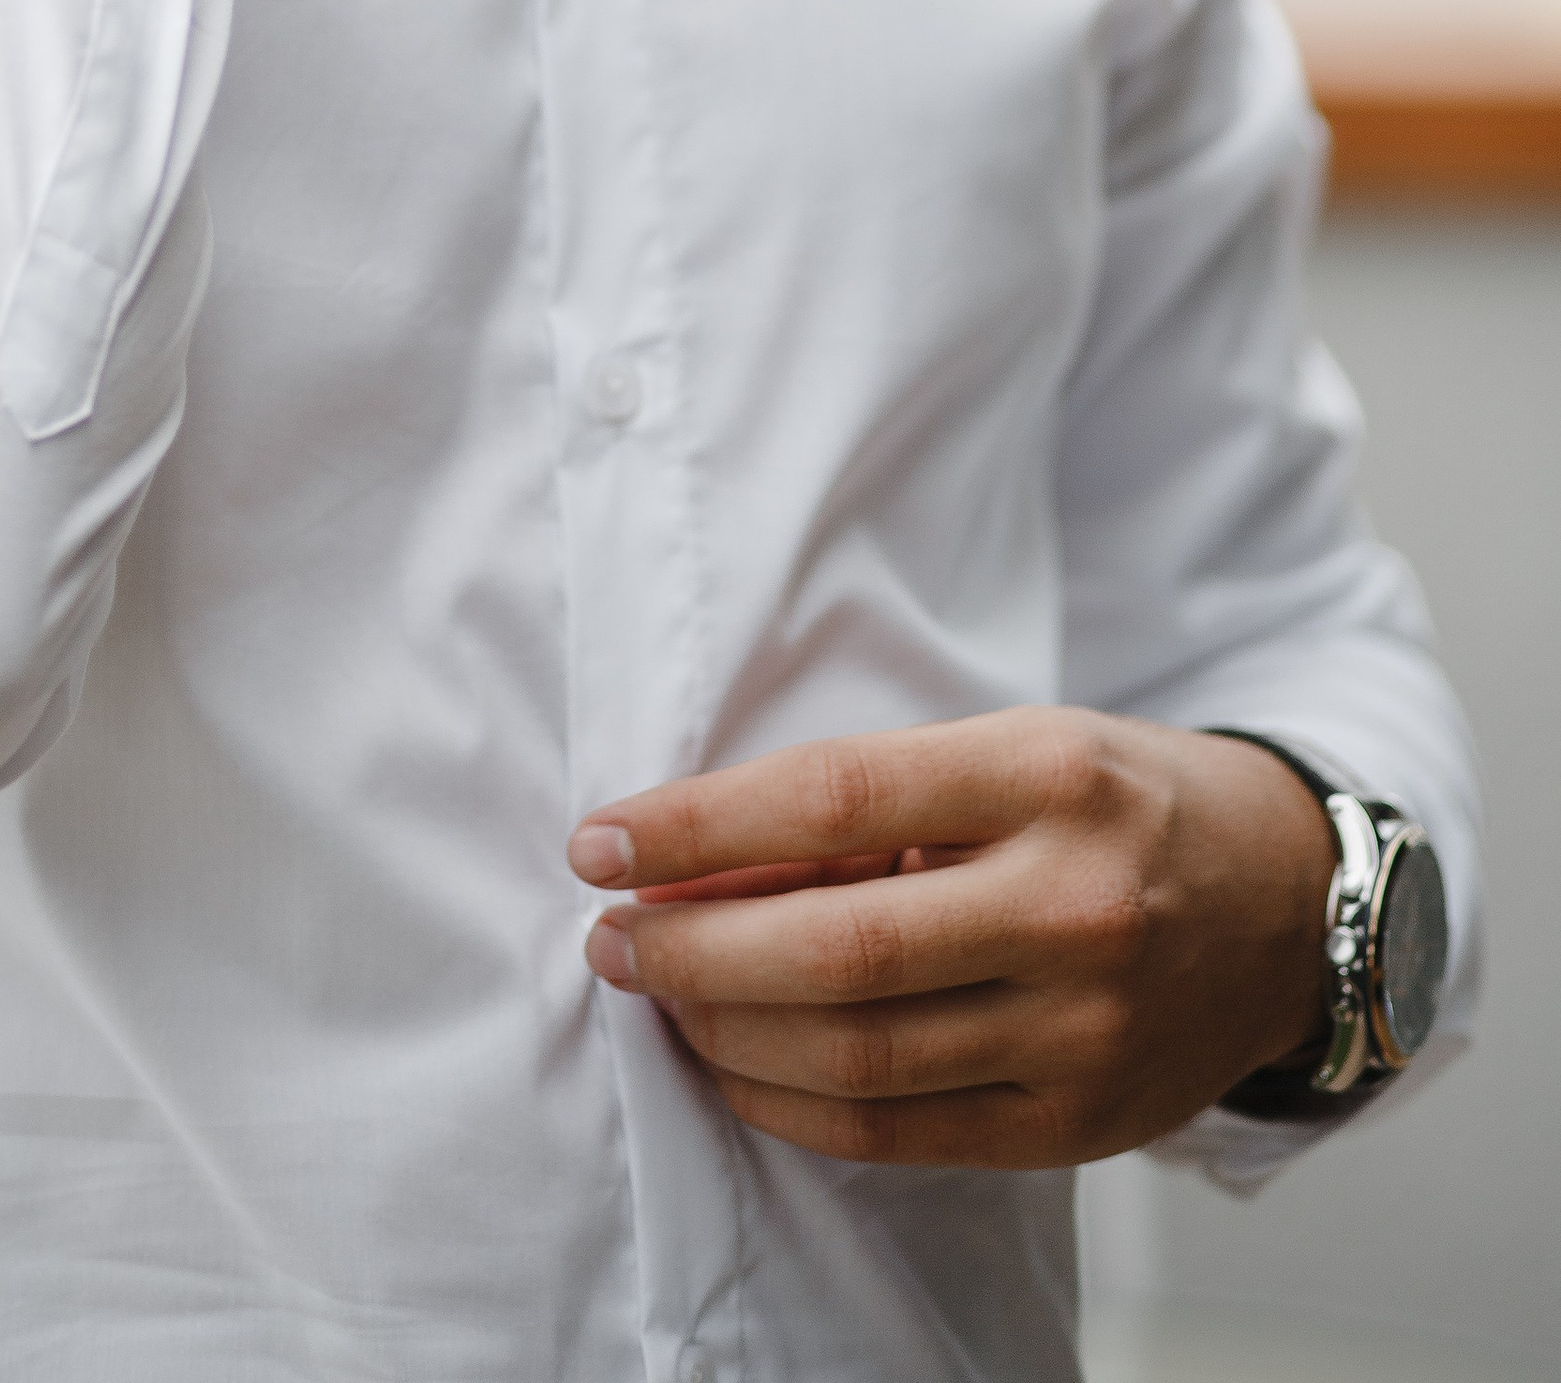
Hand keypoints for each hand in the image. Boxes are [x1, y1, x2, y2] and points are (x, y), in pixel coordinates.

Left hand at [567, 706, 1333, 1166]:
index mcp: (1045, 775)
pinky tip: (738, 1066)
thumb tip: (694, 861)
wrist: (1286, 904)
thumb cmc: (1114, 803)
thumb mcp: (1007, 750)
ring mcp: (1084, 1030)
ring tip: (661, 994)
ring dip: (724, 1033)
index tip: (600, 839)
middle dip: (688, 950)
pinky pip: (902, 1135)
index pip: (830, 799)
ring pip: (856, 1058)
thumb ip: (869, 804)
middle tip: (611, 935)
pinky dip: (794, 1106)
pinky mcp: (1081, 1125)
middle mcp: (1072, 906)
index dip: (694, 827)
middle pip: (833, 951)